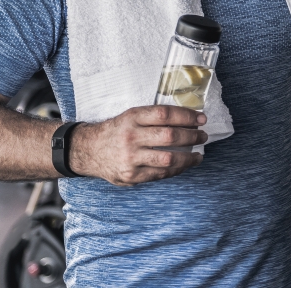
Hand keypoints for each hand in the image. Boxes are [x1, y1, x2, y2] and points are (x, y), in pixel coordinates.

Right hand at [69, 106, 207, 186]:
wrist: (88, 150)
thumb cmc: (117, 131)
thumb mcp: (130, 116)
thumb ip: (154, 117)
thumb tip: (189, 118)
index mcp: (132, 117)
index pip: (165, 114)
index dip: (187, 116)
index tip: (201, 118)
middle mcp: (131, 137)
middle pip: (170, 136)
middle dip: (192, 136)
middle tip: (203, 135)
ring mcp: (130, 158)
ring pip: (168, 158)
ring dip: (189, 157)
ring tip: (198, 154)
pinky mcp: (131, 176)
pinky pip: (161, 174)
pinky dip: (177, 169)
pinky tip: (184, 165)